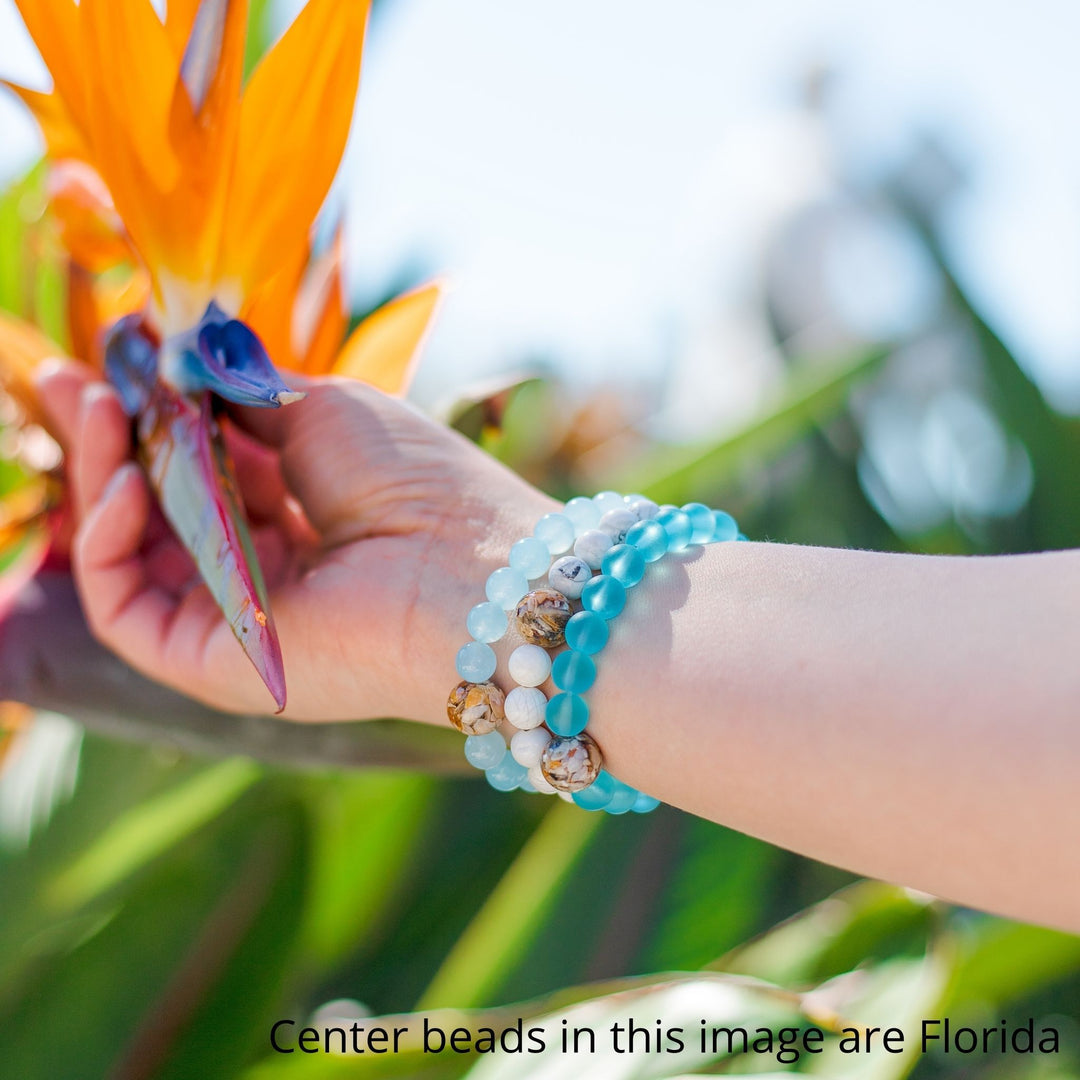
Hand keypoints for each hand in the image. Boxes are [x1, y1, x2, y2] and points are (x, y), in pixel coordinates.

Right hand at [36, 363, 554, 720]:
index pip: (201, 472)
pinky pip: (128, 609)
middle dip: (107, 445)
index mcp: (298, 516)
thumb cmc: (414, 482)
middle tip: (64, 381)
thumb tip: (182, 363)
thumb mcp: (321, 413)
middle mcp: (263, 572)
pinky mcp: (213, 668)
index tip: (113, 364)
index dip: (153, 421)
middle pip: (155, 513)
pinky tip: (123, 485)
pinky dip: (107, 544)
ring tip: (100, 411)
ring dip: (103, 478)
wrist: (469, 569)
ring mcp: (235, 622)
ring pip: (130, 556)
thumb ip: (242, 397)